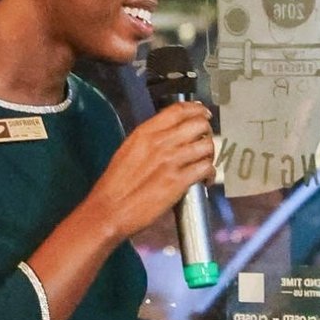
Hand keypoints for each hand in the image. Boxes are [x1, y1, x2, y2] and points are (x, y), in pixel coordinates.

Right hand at [90, 101, 216, 239]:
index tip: (204, 114)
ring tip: (205, 163)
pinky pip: (206, 168)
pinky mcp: (179, 181)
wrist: (109, 209)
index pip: (179, 110)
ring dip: (210, 154)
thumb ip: (150, 139)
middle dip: (206, 132)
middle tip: (204, 142)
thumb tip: (169, 134)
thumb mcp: (129, 150)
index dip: (197, 110)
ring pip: (206, 145)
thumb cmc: (115, 184)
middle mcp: (161, 142)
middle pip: (198, 124)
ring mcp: (172, 161)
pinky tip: (205, 180)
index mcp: (146, 132)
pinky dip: (210, 174)